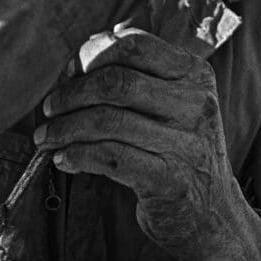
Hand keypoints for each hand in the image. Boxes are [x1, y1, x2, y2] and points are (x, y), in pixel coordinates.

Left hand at [33, 28, 260, 260]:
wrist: (213, 215)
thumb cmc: (177, 149)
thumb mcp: (172, 103)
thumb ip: (135, 74)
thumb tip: (78, 58)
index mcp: (194, 74)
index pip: (134, 45)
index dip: (91, 54)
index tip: (69, 73)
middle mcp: (196, 104)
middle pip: (116, 82)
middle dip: (71, 93)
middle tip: (49, 109)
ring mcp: (186, 143)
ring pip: (108, 120)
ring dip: (65, 128)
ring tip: (47, 137)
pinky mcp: (171, 181)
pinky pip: (110, 157)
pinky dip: (78, 155)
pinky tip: (63, 159)